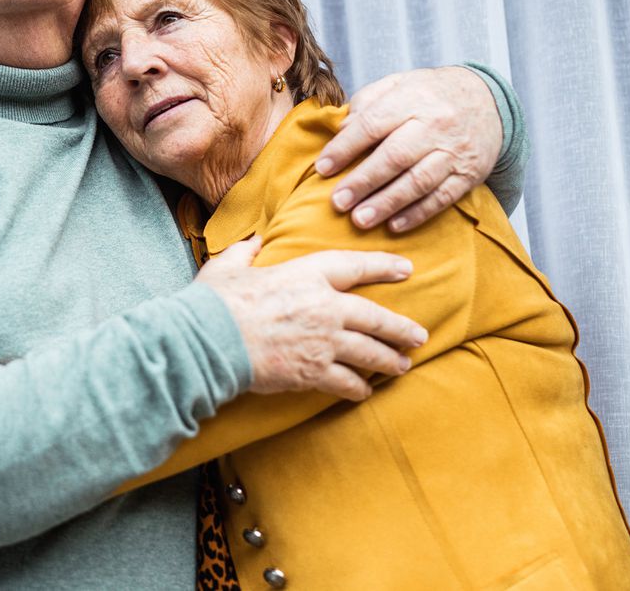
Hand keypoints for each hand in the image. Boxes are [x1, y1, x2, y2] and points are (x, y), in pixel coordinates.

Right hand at [197, 237, 425, 397]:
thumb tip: (254, 239)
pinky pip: (346, 381)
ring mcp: (323, 341)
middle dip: (400, 328)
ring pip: (369, 352)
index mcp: (306, 274)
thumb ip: (246, 250)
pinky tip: (364, 391)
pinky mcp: (314, 371)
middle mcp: (324, 307)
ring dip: (389, 360)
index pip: (355, 267)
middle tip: (419, 335)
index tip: (406, 270)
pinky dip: (357, 387)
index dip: (383, 267)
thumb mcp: (229, 265)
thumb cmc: (217, 301)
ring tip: (402, 366)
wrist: (210, 340)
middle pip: (375, 317)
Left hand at [316, 66, 501, 231]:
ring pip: (418, 181)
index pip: (373, 124)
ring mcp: (454, 151)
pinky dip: (417, 214)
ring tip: (360, 220)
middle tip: (337, 203)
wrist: (489, 101)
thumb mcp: (399, 84)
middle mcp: (435, 125)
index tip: (322, 168)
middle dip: (363, 182)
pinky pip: (442, 197)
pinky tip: (394, 225)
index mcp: (413, 98)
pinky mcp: (469, 174)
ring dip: (387, 203)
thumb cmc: (430, 96)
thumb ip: (368, 102)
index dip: (345, 147)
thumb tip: (341, 129)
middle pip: (395, 156)